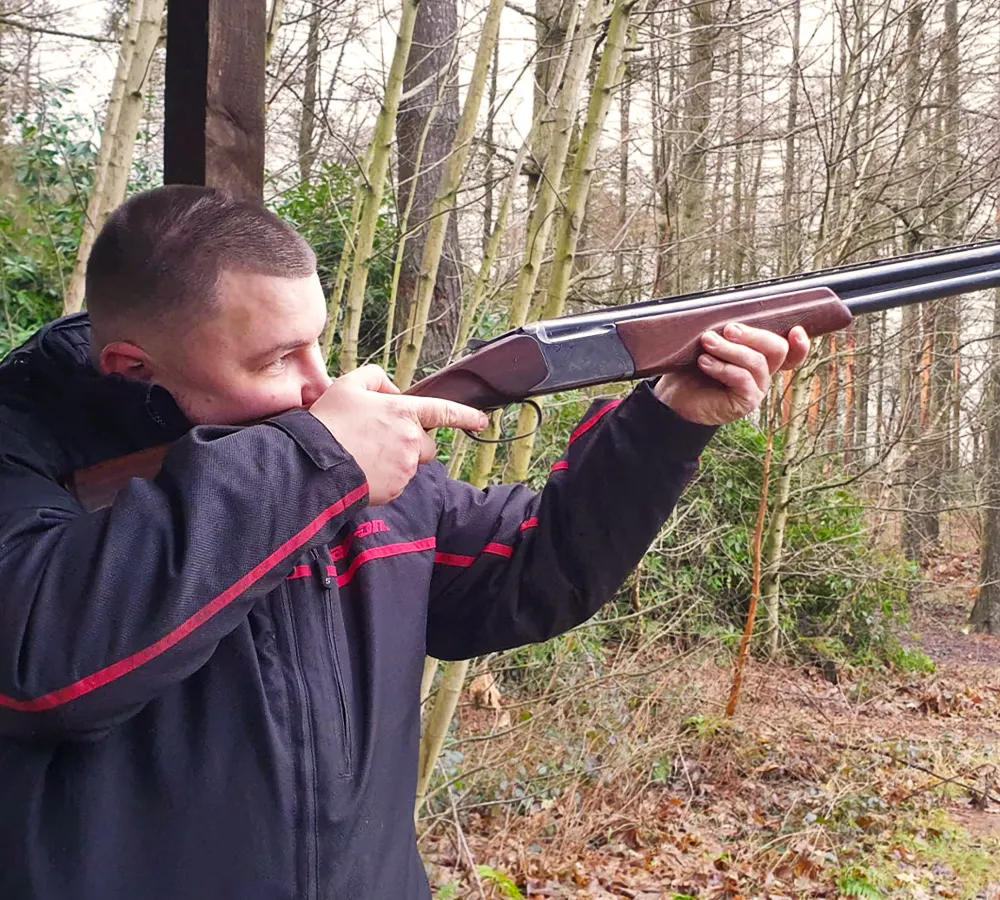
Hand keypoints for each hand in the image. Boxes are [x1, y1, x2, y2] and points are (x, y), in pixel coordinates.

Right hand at [309, 365, 488, 504]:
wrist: (312, 463)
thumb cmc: (329, 423)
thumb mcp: (348, 385)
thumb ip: (376, 378)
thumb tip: (392, 391)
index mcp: (404, 412)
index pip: (445, 412)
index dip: (467, 416)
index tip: (482, 420)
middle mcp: (411, 440)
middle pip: (428, 444)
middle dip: (414, 443)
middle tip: (384, 440)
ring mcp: (405, 467)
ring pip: (412, 464)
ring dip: (398, 460)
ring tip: (366, 454)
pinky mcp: (396, 489)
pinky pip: (398, 482)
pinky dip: (386, 477)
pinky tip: (364, 470)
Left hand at [653, 324, 810, 425]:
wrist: (674, 397)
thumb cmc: (692, 367)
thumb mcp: (709, 344)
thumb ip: (725, 332)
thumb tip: (726, 313)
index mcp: (760, 356)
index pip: (790, 349)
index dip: (800, 342)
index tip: (796, 330)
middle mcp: (763, 372)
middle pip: (778, 348)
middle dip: (753, 334)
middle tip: (727, 329)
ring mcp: (756, 388)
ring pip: (756, 362)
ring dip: (730, 349)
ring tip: (707, 342)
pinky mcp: (745, 402)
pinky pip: (742, 379)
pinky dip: (722, 367)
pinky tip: (704, 362)